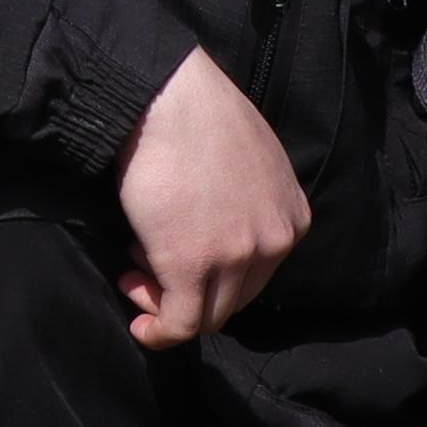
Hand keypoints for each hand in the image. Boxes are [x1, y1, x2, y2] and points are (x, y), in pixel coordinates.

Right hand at [112, 46, 309, 347]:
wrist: (165, 96)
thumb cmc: (195, 114)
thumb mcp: (250, 162)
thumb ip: (248, 204)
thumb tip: (216, 229)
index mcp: (292, 217)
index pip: (257, 275)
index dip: (215, 278)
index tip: (178, 259)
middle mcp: (274, 241)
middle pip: (234, 299)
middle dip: (190, 292)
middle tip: (146, 267)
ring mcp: (235, 256)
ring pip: (206, 316)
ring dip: (166, 304)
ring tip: (134, 273)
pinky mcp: (190, 266)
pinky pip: (179, 324)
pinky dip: (157, 330)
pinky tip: (139, 321)